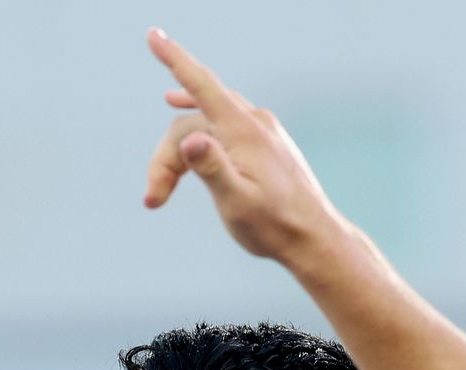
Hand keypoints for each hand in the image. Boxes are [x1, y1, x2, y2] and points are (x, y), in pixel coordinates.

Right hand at [142, 28, 342, 264]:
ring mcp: (260, 130)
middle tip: (152, 200)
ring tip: (161, 194)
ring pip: (203, 128)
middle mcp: (253, 122)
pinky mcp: (263, 143)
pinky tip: (181, 113)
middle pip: (191, 123)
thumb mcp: (237, 202)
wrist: (312, 238)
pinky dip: (197, 125)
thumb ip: (212, 169)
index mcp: (243, 131)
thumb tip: (191, 141)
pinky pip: (221, 124)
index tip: (153, 34)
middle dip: (165, 157)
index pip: (201, 85)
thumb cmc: (274, 225)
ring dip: (178, 156)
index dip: (175, 59)